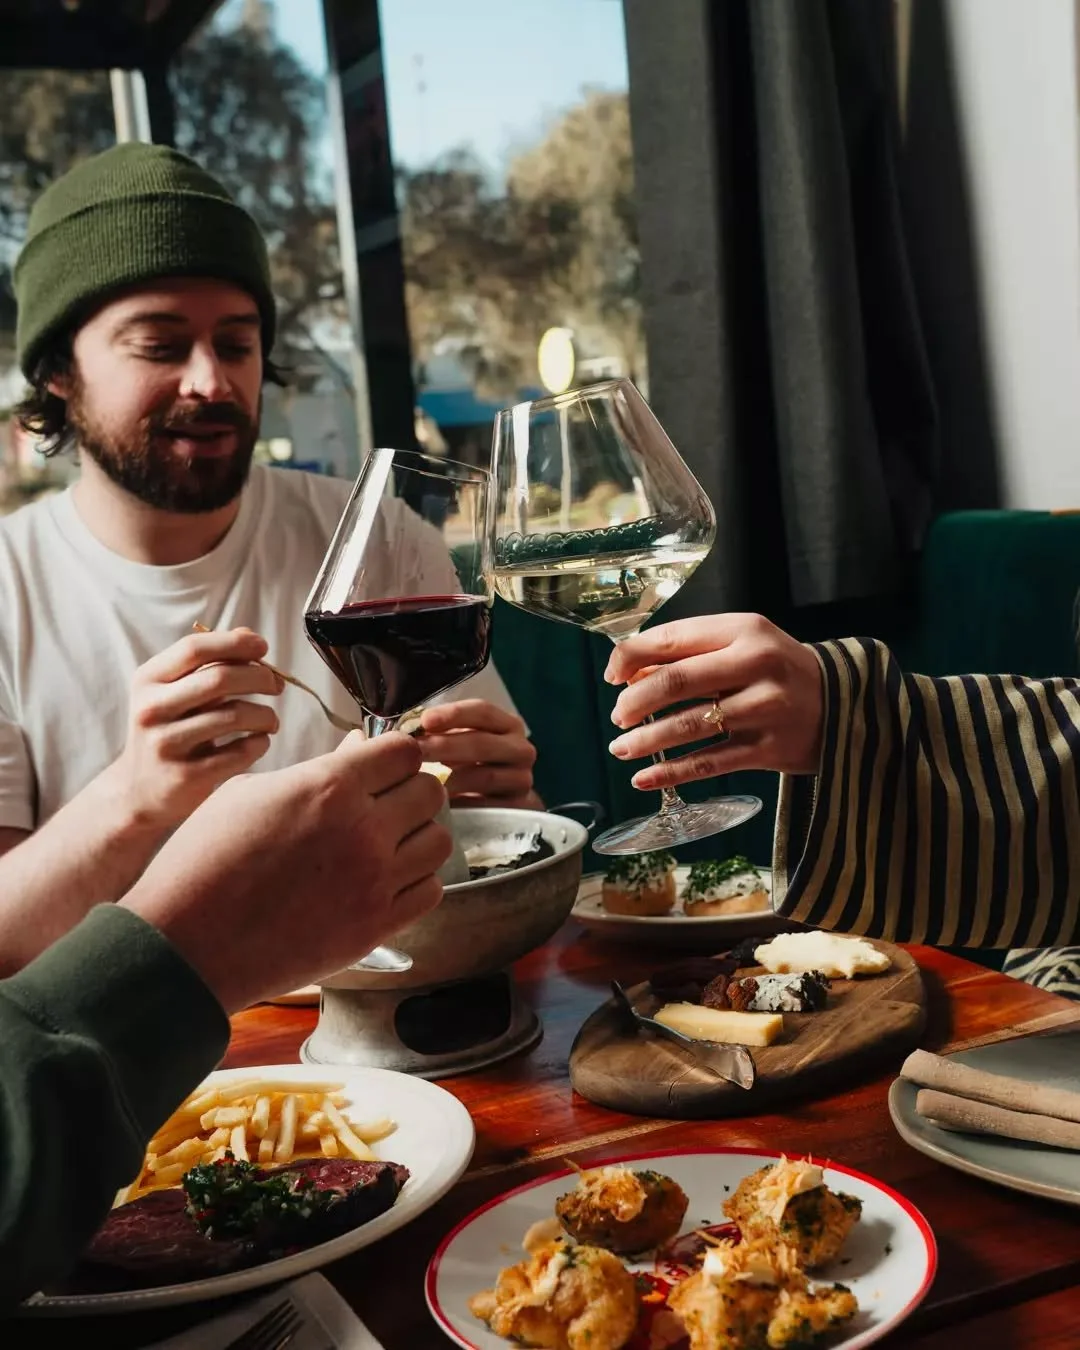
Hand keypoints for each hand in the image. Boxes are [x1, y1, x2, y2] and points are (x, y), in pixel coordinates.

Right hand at [108, 629, 282, 831]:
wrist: (139, 791)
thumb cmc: (169, 730)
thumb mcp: (175, 692)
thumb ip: (209, 664)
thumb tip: (250, 636)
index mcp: (148, 680)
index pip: (194, 648)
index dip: (235, 643)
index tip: (263, 647)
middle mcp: (151, 709)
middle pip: (219, 678)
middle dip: (259, 676)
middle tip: (277, 685)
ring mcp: (166, 744)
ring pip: (234, 715)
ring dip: (265, 714)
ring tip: (271, 720)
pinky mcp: (186, 777)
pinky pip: (240, 752)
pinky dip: (260, 743)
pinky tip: (260, 741)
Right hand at [122, 732, 451, 1011]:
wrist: (186, 945)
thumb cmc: (204, 862)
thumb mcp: (249, 793)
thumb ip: (317, 768)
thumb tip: (359, 748)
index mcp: (328, 787)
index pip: (405, 752)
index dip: (394, 755)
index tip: (380, 766)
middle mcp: (362, 831)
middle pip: (431, 792)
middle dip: (410, 791)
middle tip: (384, 803)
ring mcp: (374, 881)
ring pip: (439, 840)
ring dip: (417, 836)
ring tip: (386, 842)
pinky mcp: (376, 926)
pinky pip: (431, 890)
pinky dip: (416, 881)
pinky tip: (385, 879)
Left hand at [414, 699, 540, 807]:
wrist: (497, 802)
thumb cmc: (469, 764)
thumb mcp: (460, 742)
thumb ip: (441, 732)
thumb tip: (408, 728)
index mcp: (508, 725)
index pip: (483, 711)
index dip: (453, 714)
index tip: (424, 721)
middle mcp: (521, 749)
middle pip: (482, 743)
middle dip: (445, 745)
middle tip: (416, 751)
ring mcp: (522, 780)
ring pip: (485, 776)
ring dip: (451, 778)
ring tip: (422, 781)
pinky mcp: (519, 808)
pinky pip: (489, 807)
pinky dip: (464, 805)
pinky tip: (441, 805)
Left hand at [604, 613, 824, 789]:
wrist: (843, 704)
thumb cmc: (777, 670)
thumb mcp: (742, 645)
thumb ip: (691, 653)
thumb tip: (629, 673)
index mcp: (745, 630)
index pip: (674, 638)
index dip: (632, 656)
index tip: (612, 675)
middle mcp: (756, 665)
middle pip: (677, 681)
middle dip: (635, 701)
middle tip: (617, 716)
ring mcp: (765, 709)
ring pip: (690, 726)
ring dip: (646, 740)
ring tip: (621, 748)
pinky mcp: (768, 749)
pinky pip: (709, 763)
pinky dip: (671, 773)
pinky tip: (644, 778)